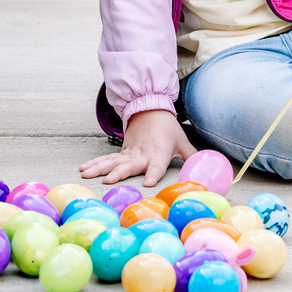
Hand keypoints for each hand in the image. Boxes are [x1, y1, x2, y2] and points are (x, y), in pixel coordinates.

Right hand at [79, 110, 196, 186]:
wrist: (150, 109)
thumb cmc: (168, 128)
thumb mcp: (182, 141)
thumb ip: (192, 156)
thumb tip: (208, 167)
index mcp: (159, 153)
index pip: (158, 165)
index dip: (154, 173)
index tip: (149, 182)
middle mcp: (142, 154)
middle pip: (129, 165)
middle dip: (118, 173)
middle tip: (108, 181)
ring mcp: (129, 153)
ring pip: (112, 162)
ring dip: (99, 169)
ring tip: (86, 175)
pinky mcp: (121, 152)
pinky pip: (106, 159)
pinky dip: (95, 163)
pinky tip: (83, 170)